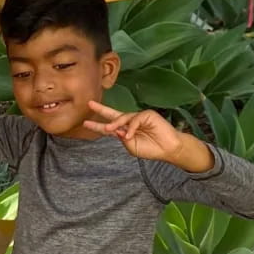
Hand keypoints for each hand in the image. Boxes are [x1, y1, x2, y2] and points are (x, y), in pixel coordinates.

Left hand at [84, 101, 213, 171]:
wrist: (168, 149)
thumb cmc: (151, 149)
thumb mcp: (131, 147)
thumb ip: (122, 138)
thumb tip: (115, 129)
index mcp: (124, 130)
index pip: (109, 127)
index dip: (97, 125)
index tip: (85, 123)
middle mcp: (129, 122)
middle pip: (113, 114)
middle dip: (101, 109)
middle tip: (90, 104)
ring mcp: (138, 117)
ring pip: (122, 117)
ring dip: (114, 123)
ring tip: (109, 128)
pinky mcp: (147, 114)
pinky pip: (134, 119)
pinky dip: (130, 128)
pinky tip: (129, 135)